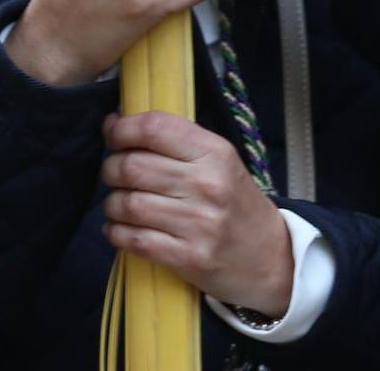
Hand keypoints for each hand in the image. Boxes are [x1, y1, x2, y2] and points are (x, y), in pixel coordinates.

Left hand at [101, 111, 293, 315]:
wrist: (269, 257)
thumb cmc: (236, 202)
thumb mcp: (220, 161)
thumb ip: (176, 141)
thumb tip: (115, 122)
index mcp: (215, 152)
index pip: (156, 127)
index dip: (123, 129)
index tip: (113, 134)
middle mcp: (207, 184)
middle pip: (133, 166)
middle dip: (110, 168)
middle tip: (113, 172)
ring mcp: (198, 224)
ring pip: (128, 204)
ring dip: (111, 203)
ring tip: (118, 203)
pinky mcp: (188, 258)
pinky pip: (134, 240)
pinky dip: (116, 233)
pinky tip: (118, 228)